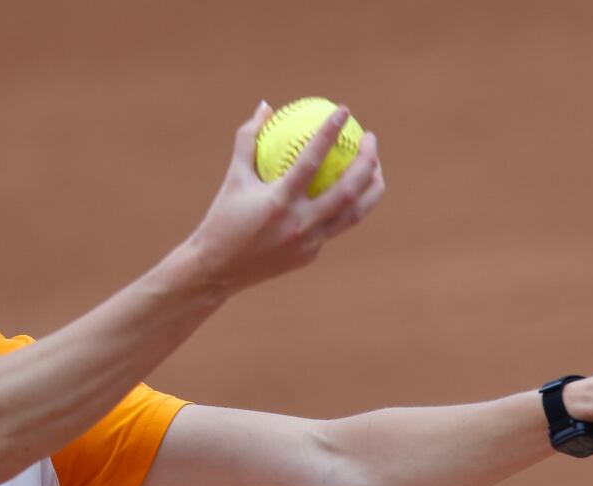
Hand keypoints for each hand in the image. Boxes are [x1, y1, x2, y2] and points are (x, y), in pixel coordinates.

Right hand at [182, 102, 384, 294]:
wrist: (217, 271)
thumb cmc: (222, 218)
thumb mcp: (233, 178)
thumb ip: (248, 140)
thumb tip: (266, 106)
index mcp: (278, 201)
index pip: (312, 160)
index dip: (330, 132)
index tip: (343, 111)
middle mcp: (299, 224)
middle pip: (349, 190)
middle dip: (368, 161)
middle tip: (369, 138)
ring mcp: (308, 243)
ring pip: (355, 214)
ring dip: (372, 189)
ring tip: (375, 168)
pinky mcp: (310, 256)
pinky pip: (334, 227)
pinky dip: (345, 207)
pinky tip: (350, 192)